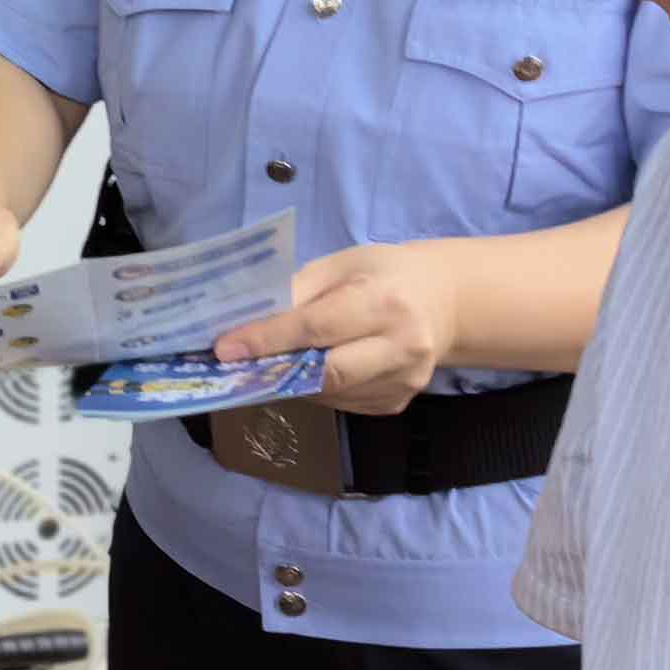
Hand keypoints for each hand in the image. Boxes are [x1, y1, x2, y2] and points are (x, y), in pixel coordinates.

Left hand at [215, 241, 463, 413]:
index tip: (225, 348)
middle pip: (325, 372)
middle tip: (234, 365)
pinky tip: (305, 371)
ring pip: (329, 393)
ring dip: (290, 381)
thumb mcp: (341, 265)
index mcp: (384, 302)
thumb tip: (246, 321)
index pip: (317, 328)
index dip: (267, 340)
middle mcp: (401, 346)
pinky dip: (313, 389)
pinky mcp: (396, 403)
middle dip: (274, 369)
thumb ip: (297, 292)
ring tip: (265, 364)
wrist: (445, 303)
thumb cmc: (384, 275)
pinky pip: (341, 403)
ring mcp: (402, 381)